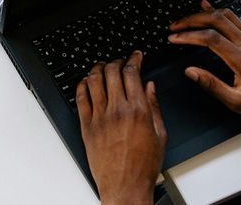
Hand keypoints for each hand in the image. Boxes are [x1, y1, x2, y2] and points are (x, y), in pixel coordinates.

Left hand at [78, 53, 164, 204]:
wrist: (125, 185)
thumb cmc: (144, 165)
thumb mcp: (160, 134)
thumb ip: (154, 106)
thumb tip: (149, 86)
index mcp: (138, 110)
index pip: (132, 73)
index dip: (133, 58)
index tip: (135, 55)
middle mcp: (117, 111)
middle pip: (112, 72)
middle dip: (116, 60)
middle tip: (119, 60)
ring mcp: (99, 117)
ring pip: (94, 81)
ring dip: (98, 68)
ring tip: (102, 66)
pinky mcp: (86, 126)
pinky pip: (80, 98)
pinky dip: (82, 85)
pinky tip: (86, 82)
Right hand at [168, 2, 240, 141]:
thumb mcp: (236, 102)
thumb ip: (211, 85)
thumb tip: (190, 72)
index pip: (210, 38)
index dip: (189, 35)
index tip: (174, 38)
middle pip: (217, 20)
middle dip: (192, 20)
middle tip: (175, 26)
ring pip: (228, 16)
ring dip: (205, 14)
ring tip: (187, 18)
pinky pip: (236, 21)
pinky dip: (220, 14)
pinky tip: (210, 9)